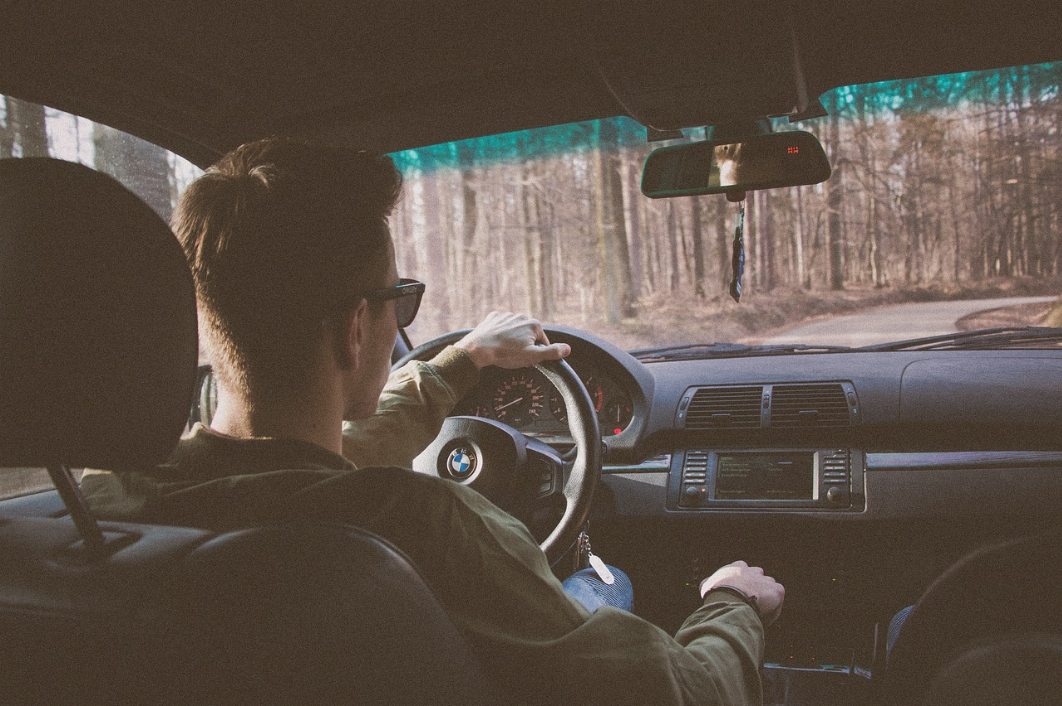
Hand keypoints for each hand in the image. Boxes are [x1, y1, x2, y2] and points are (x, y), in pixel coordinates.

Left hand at [455, 311, 569, 368]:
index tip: (527, 360)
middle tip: (515, 357)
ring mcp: (506, 315)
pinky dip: (500, 334)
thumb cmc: (505, 354)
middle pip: (529, 336)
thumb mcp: (532, 357)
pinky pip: (501, 327)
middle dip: (525, 346)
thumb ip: (552, 352)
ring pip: (515, 331)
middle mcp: (521, 316)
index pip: (542, 342)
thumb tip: (568, 348)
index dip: (536, 353)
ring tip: (504, 351)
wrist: (478, 349)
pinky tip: (496, 342)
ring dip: (512, 340)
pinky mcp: (493, 318)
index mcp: (534, 325)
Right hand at [700, 560, 784, 625]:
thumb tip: (706, 585)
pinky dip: (774, 608)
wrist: (729, 599)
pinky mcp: (776, 590)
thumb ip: (709, 583)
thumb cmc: (716, 593)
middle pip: (758, 577)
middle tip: (750, 602)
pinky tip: (765, 617)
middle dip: (756, 587)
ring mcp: (766, 580)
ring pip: (769, 589)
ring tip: (758, 612)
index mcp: (737, 567)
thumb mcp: (707, 585)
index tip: (739, 591)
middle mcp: (753, 570)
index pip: (742, 568)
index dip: (742, 581)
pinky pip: (778, 600)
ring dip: (766, 598)